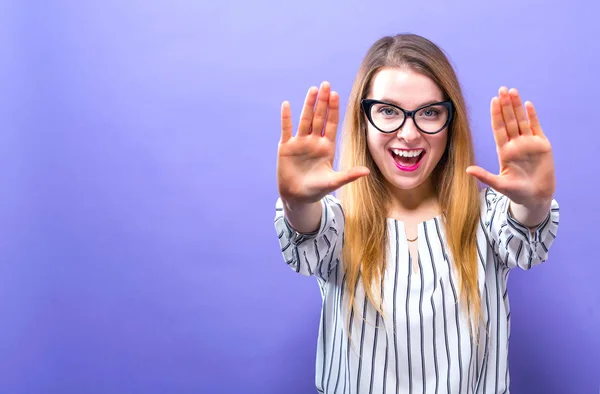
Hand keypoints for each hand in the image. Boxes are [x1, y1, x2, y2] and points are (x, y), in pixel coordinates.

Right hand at [277, 82, 369, 206]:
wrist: (297, 196)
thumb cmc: (316, 189)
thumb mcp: (333, 182)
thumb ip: (349, 175)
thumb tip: (367, 171)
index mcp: (326, 147)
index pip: (331, 124)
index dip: (333, 109)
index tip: (335, 95)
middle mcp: (314, 141)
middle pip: (319, 118)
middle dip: (322, 102)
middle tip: (326, 84)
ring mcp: (300, 143)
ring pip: (305, 120)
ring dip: (308, 105)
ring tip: (312, 90)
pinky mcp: (286, 147)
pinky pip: (286, 129)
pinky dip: (286, 118)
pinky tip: (287, 104)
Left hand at [466, 87, 555, 207]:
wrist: (536, 197)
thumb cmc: (516, 192)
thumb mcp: (499, 184)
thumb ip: (485, 176)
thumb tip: (467, 170)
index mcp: (504, 151)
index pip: (498, 129)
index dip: (496, 115)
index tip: (493, 101)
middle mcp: (515, 144)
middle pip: (509, 121)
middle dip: (506, 105)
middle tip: (502, 89)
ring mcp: (528, 143)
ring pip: (521, 120)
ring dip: (517, 106)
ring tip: (513, 91)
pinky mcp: (542, 145)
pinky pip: (536, 127)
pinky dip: (532, 116)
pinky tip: (528, 104)